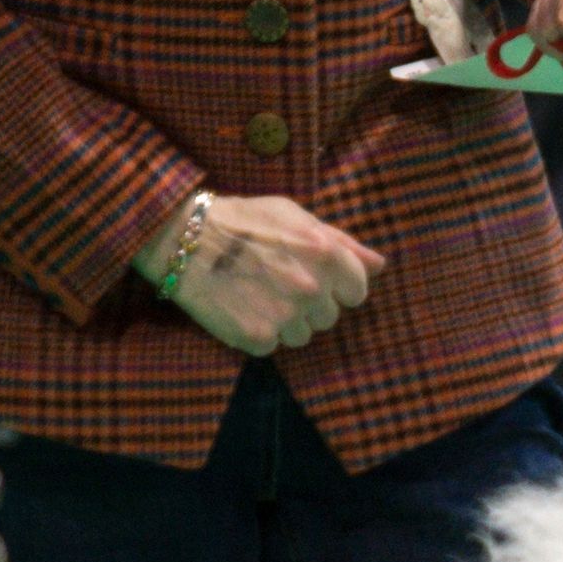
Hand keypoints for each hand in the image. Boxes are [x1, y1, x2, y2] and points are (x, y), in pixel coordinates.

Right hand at [150, 191, 384, 354]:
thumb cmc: (242, 220)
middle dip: (308, 303)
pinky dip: (259, 332)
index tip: (314, 278)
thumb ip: (341, 242)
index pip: (357, 291)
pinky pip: (272, 345)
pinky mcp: (257, 338)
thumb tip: (379, 265)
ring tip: (256, 293)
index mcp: (325, 254)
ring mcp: (284, 316)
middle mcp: (310, 288)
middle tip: (275, 281)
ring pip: (302, 335)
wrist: (183, 238)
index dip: (337, 286)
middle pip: (328, 317)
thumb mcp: (294, 215)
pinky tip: (241, 307)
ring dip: (285, 321)